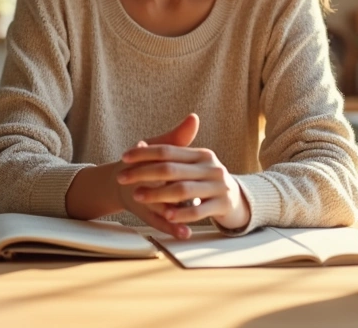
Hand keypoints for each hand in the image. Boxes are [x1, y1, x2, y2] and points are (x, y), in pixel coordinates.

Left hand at [118, 113, 249, 235]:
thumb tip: (140, 143)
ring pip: (183, 190)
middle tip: (122, 178)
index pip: (168, 150)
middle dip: (143, 173)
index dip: (144, 153)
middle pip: (171, 169)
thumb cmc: (205, 182)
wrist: (236, 201)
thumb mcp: (191, 166)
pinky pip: (199, 211)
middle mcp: (211, 167)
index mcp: (201, 155)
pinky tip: (167, 215)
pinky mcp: (222, 205)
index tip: (123, 158)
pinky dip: (181, 213)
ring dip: (157, 194)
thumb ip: (168, 155)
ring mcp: (218, 186)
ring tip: (137, 196)